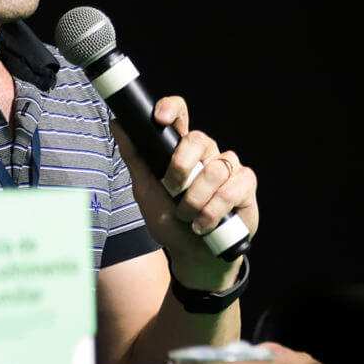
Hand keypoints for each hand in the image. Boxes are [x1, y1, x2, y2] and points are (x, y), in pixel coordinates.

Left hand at [114, 96, 258, 287]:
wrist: (193, 255)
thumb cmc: (170, 223)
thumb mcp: (146, 191)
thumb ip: (135, 157)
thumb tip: (118, 122)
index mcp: (181, 150)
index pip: (180, 114)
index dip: (172, 108)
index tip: (159, 118)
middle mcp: (206, 154)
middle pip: (198, 139)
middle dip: (180, 169)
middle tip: (172, 192)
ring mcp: (228, 167)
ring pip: (215, 169)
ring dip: (196, 200)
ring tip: (189, 218)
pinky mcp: (245, 184)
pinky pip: (233, 186)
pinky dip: (215, 209)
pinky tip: (206, 223)